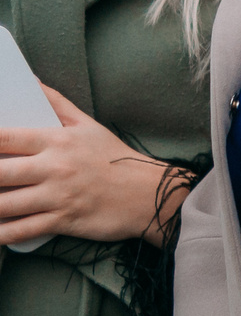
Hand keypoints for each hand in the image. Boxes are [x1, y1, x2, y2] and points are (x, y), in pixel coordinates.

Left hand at [0, 86, 190, 245]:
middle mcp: (54, 168)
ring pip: (4, 204)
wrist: (151, 194)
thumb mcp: (88, 125)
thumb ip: (55, 103)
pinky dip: (0, 234)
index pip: (5, 137)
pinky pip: (22, 230)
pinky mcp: (64, 221)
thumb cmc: (116, 158)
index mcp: (56, 141)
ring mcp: (57, 196)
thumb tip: (30, 80)